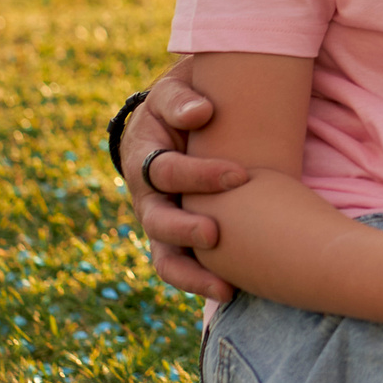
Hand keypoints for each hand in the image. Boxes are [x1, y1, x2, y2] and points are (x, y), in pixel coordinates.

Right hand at [125, 61, 248, 303]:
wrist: (178, 119)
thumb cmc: (182, 102)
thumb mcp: (174, 90)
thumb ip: (182, 98)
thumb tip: (202, 112)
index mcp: (142, 156)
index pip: (165, 170)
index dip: (199, 175)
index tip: (240, 175)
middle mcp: (146, 195)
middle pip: (156, 221)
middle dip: (185, 229)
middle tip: (215, 234)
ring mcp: (160, 220)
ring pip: (163, 257)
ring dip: (190, 273)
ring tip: (224, 287)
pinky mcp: (176, 238)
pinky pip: (180, 268)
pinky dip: (200, 282)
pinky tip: (231, 291)